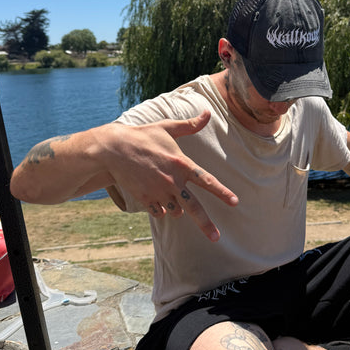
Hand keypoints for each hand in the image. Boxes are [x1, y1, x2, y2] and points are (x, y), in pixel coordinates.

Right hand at [102, 110, 237, 240]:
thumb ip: (190, 125)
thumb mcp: (168, 128)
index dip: (222, 192)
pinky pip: (159, 212)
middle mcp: (172, 181)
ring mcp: (158, 192)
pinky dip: (161, 210)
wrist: (114, 148)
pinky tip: (157, 201)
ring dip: (177, 209)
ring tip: (171, 197)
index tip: (235, 202)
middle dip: (206, 224)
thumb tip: (207, 112)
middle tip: (216, 238)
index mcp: (181, 164)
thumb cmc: (143, 135)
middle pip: (193, 207)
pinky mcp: (145, 199)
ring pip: (175, 211)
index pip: (207, 181)